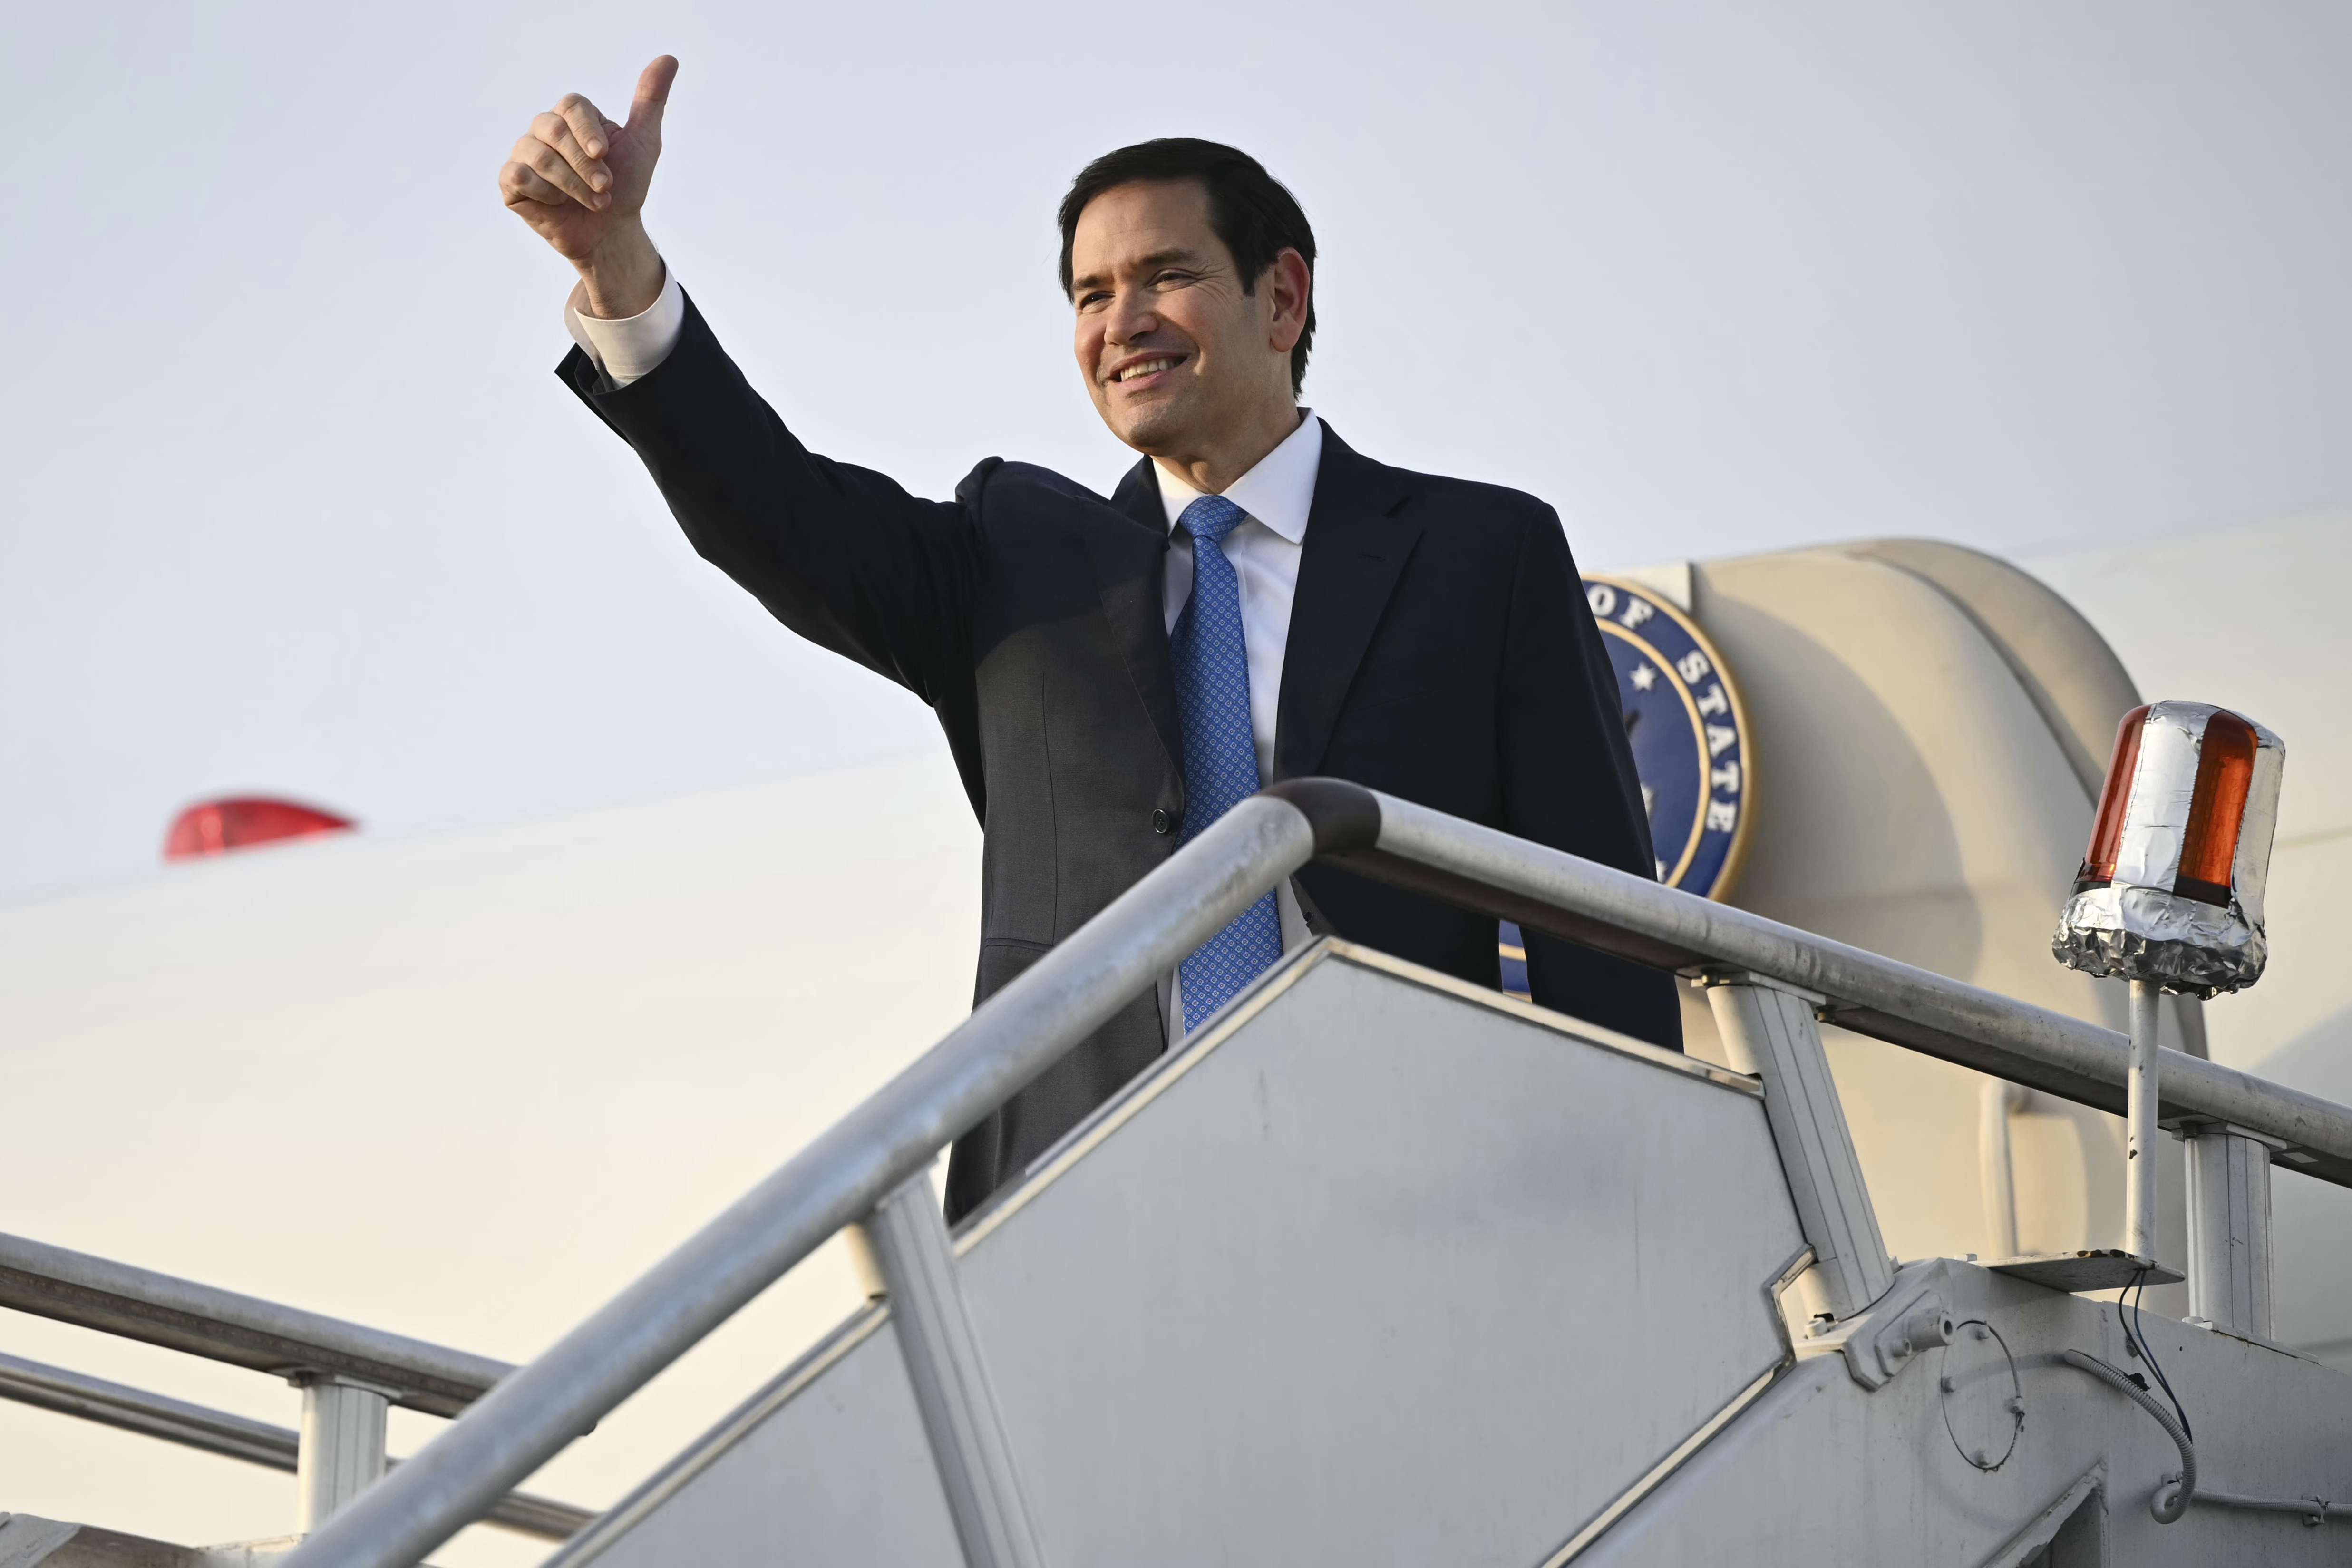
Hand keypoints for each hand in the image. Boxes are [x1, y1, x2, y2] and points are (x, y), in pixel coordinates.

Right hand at [499, 55, 676, 317]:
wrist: (611, 232)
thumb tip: (669, 58)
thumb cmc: (625, 188)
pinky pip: (519, 176)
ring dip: (572, 184)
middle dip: (584, 165)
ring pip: (538, 156)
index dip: (587, 129)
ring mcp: (525, 153)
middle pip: (553, 129)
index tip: (605, 154)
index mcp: (572, 117)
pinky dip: (546, 194)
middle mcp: (544, 130)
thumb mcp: (644, 142)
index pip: (571, 105)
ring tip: (593, 201)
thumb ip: (650, 101)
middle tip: (605, 187)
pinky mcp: (511, 181)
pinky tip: (558, 203)